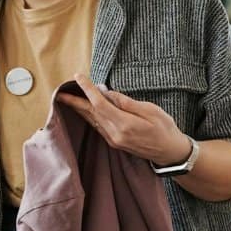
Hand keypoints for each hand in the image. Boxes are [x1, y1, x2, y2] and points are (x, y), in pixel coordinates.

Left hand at [59, 73, 192, 164]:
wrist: (170, 152)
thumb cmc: (165, 129)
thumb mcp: (151, 110)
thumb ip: (127, 102)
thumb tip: (108, 93)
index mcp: (125, 125)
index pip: (99, 104)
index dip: (87, 90)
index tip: (78, 77)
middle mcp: (115, 134)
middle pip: (90, 114)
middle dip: (74, 102)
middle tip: (60, 93)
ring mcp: (114, 140)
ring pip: (92, 121)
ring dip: (79, 109)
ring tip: (67, 99)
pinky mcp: (115, 142)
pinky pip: (98, 126)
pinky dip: (89, 116)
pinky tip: (84, 110)